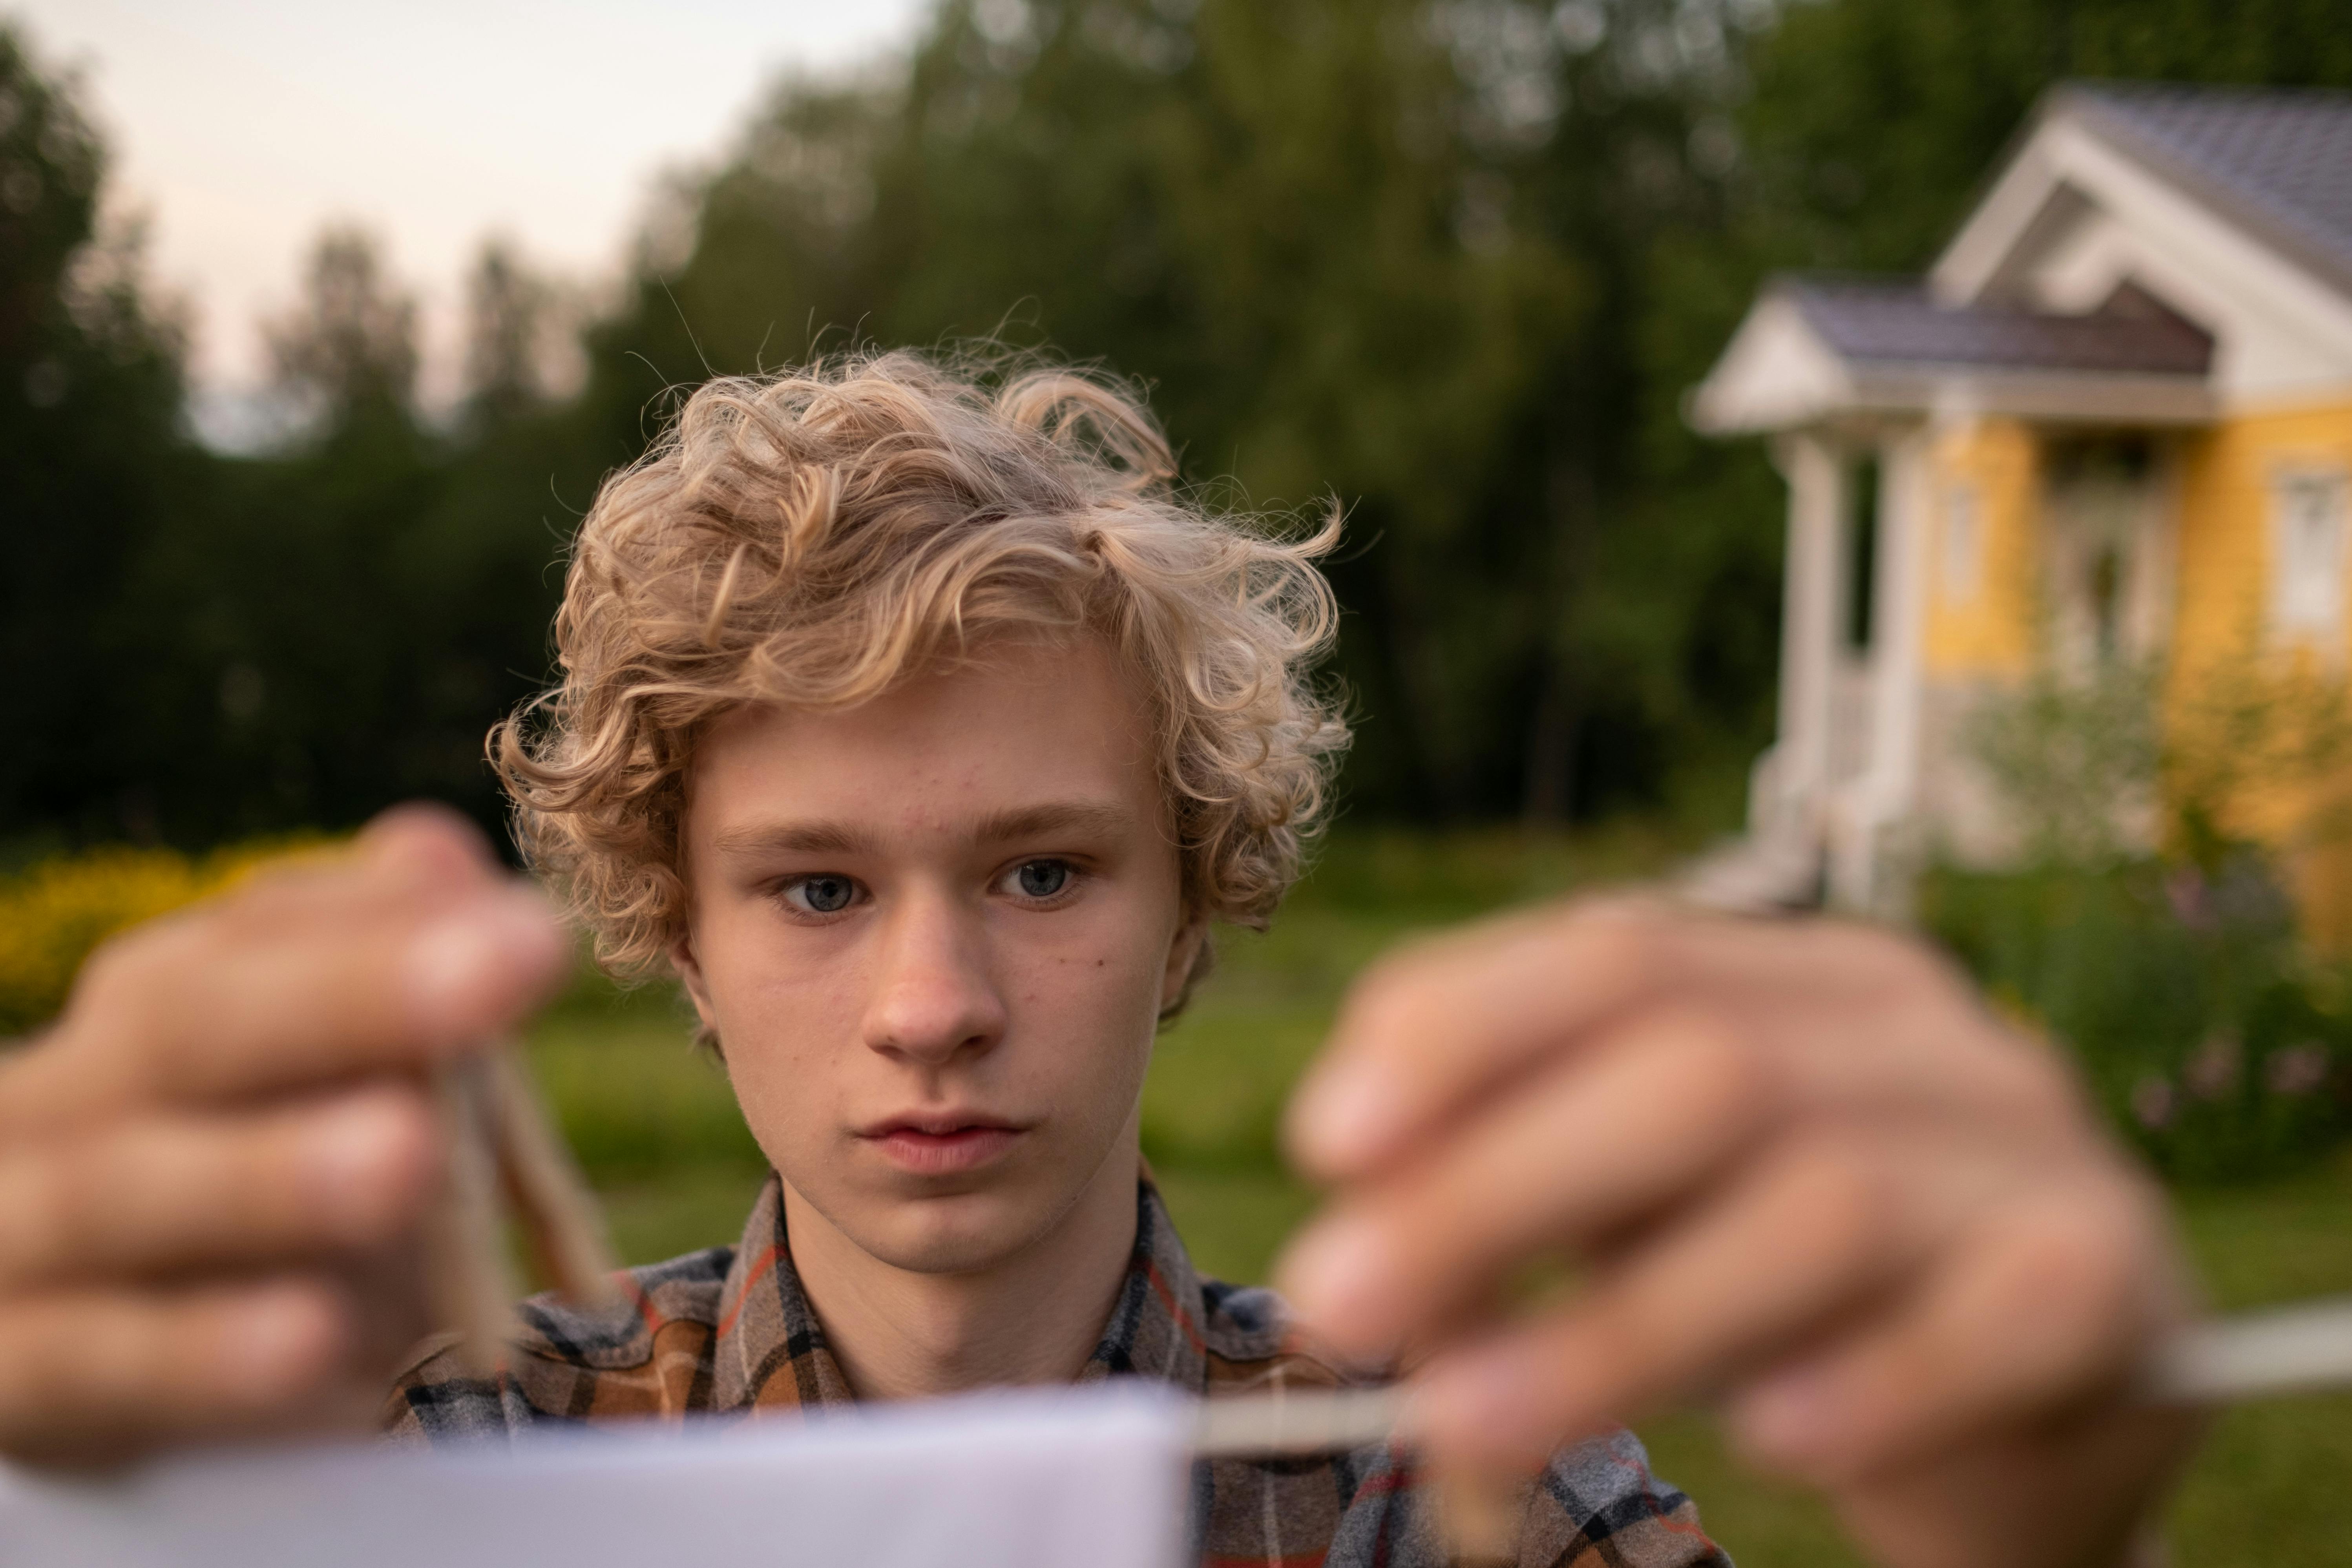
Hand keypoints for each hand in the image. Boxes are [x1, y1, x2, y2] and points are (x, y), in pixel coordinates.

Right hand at [0, 807, 566, 1466]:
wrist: (72, 1355)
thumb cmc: (240, 1206)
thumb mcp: (316, 1094)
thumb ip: (369, 977)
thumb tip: (438, 849)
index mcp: (149, 1010)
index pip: (254, 936)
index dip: (388, 923)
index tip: (533, 927)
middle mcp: (67, 1097)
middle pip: (190, 1028)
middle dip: (349, 999)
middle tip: (501, 974)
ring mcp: (21, 1236)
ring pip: (131, 1190)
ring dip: (271, 1174)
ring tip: (407, 1155)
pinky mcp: (20, 1377)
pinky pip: (102, 1358)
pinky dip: (206, 1350)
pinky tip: (312, 1340)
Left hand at [1276, 898, 2200, 1567]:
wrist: (2033, 1395)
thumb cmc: (1787, 1293)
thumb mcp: (1628, 1230)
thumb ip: (1506, 1217)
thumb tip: (1354, 1274)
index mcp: (1784, 974)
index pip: (1610, 953)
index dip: (1458, 1031)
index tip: (1328, 1139)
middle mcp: (1908, 1026)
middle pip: (1694, 1067)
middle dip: (1494, 1188)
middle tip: (1340, 1300)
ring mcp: (2024, 1140)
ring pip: (1821, 1200)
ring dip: (1627, 1324)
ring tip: (1471, 1423)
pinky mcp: (2108, 1274)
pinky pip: (1996, 1317)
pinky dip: (1878, 1379)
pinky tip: (1778, 1440)